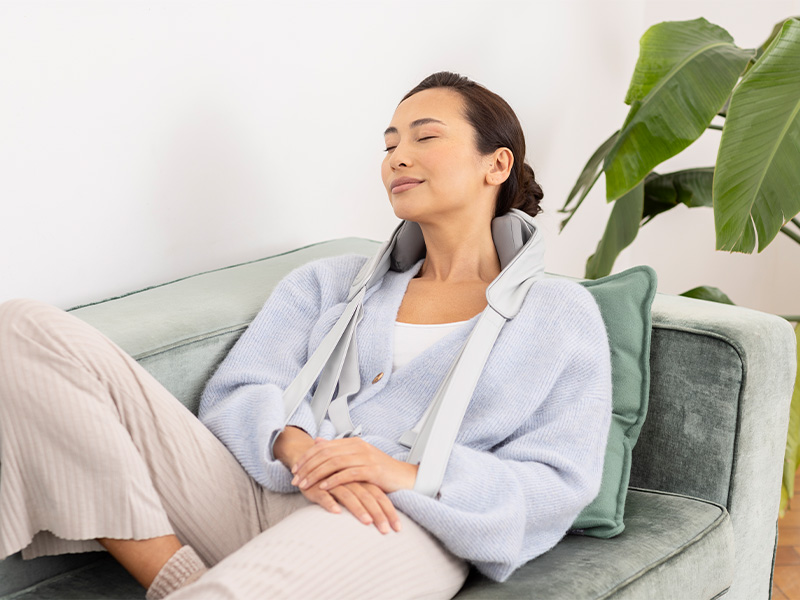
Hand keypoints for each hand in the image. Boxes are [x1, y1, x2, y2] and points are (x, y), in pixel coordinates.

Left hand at [290, 437, 418, 493]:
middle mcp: (358, 447)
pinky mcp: (372, 470)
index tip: (295, 469)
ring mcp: (366, 457)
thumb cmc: (380, 471)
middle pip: (326, 454)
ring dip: (316, 474)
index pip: (323, 446)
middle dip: (307, 467)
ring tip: (305, 485)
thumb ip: (338, 449)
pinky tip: (323, 487)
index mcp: (353, 443)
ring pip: (334, 463)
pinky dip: (333, 480)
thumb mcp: (358, 457)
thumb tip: (318, 441)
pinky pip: (348, 474)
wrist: (404, 478)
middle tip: (295, 479)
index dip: (307, 457)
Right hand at [299, 479, 401, 533]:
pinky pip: (324, 495)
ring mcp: (334, 484)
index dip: (389, 511)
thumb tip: (383, 518)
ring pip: (348, 496)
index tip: (398, 528)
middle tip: (386, 530)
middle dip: (378, 514)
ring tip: (367, 522)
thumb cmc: (335, 480)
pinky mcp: (317, 487)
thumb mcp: (353, 488)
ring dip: (358, 509)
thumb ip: (366, 497)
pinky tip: (336, 511)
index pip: (380, 496)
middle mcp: (351, 481)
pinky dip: (330, 503)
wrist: (311, 464)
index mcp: (362, 481)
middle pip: (368, 497)